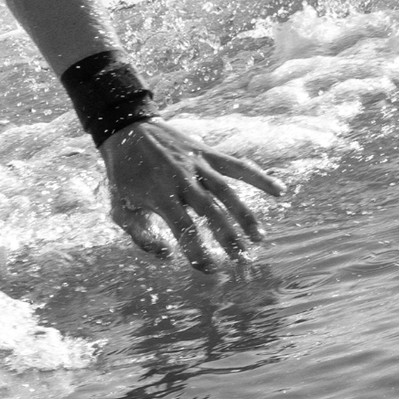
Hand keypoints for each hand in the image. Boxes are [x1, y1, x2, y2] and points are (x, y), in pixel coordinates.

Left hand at [99, 119, 284, 268]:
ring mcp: (196, 164)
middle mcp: (181, 179)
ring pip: (227, 191)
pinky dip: (258, 176)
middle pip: (211, 212)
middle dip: (229, 238)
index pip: (184, 228)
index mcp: (159, 194)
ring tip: (259, 238)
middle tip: (243, 261)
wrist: (125, 129)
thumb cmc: (123, 175)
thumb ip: (140, 236)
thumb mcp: (119, 207)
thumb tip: (167, 255)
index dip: (197, 250)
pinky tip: (279, 191)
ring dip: (245, 215)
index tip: (209, 269)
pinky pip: (235, 165)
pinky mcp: (206, 153)